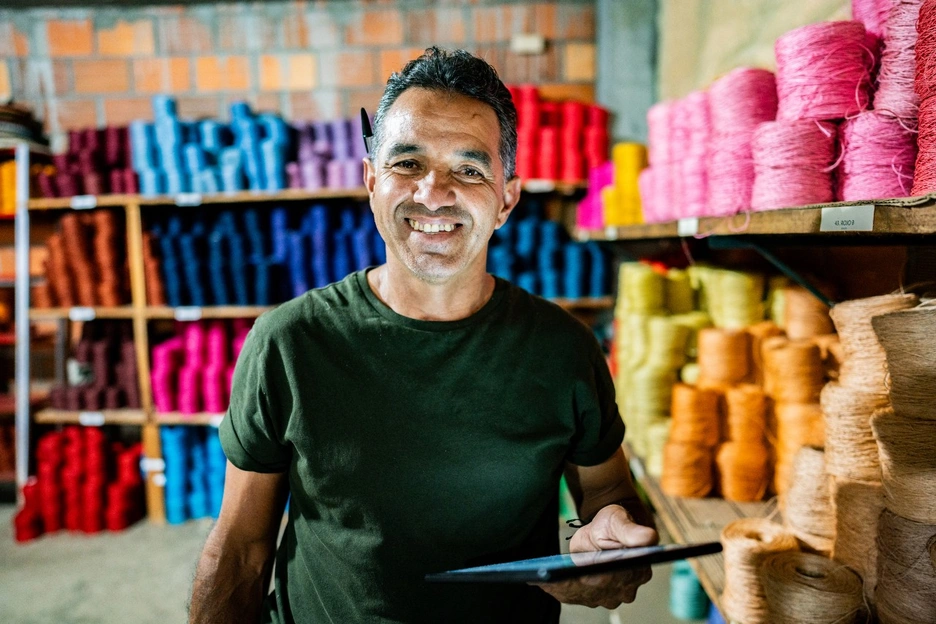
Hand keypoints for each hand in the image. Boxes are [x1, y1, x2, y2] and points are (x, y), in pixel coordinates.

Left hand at [533, 505, 658, 608]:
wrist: (607, 527)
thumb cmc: (616, 522)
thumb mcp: (621, 521)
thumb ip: (632, 531)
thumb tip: (649, 537)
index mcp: (637, 570)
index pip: (616, 578)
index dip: (596, 578)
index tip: (577, 575)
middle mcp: (625, 588)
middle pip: (596, 591)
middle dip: (572, 585)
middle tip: (548, 578)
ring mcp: (609, 594)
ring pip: (583, 596)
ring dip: (561, 588)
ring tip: (540, 579)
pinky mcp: (593, 594)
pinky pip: (574, 595)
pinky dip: (558, 589)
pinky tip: (541, 581)